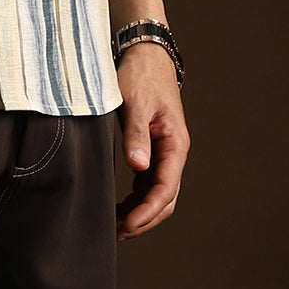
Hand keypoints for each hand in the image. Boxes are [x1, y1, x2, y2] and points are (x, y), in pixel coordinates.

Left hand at [115, 42, 189, 239]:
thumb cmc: (141, 75)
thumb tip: (138, 167)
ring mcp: (163, 153)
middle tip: (116, 234)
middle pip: (164, 199)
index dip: (148, 211)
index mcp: (175, 143)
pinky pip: (147, 184)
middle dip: (143, 220)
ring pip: (156, 194)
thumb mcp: (135, 102)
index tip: (128, 225)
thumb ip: (136, 134)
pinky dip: (135, 200)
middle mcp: (173, 153)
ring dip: (139, 213)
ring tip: (114, 227)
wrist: (145, 55)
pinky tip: (118, 208)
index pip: (165, 188)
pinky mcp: (151, 150)